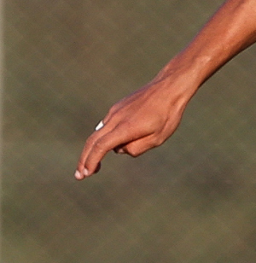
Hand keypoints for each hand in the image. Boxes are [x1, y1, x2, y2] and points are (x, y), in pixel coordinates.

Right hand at [74, 76, 191, 179]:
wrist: (168, 87)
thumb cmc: (167, 115)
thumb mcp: (157, 138)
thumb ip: (136, 148)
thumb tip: (119, 150)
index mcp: (125, 128)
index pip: (101, 147)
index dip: (91, 161)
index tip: (85, 174)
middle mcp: (115, 118)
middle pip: (92, 141)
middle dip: (84, 159)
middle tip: (79, 175)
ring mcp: (115, 112)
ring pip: (99, 133)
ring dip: (94, 150)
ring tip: (94, 166)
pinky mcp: (118, 107)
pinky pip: (107, 126)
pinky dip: (104, 138)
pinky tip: (112, 146)